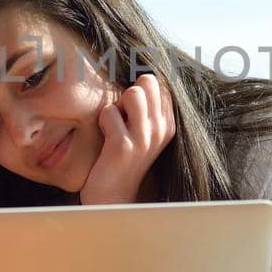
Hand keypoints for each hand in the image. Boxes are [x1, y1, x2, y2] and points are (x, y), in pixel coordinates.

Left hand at [79, 73, 175, 204]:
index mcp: (168, 124)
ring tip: (114, 126)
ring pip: (133, 93)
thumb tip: (140, 75)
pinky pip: (109, 112)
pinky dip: (103, 121)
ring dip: (116, 106)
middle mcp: (161, 129)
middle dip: (129, 94)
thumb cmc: (122, 157)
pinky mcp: (124, 146)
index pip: (158, 84)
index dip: (139, 90)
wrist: (113, 196)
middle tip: (122, 118)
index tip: (131, 112)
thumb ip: (145, 107)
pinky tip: (106, 139)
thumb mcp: (141, 132)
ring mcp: (145, 138)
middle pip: (147, 82)